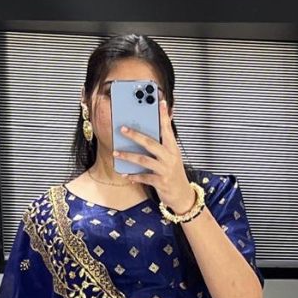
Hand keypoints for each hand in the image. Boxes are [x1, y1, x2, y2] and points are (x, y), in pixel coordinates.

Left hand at [113, 96, 195, 213]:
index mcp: (172, 148)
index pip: (168, 129)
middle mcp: (170, 156)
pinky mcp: (160, 182)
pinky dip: (134, 175)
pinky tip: (125, 174)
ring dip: (128, 155)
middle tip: (122, 129)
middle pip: (150, 143)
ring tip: (116, 152)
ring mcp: (165, 169)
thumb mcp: (172, 156)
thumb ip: (165, 142)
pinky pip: (144, 177)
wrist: (182, 194)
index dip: (164, 115)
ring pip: (144, 159)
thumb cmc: (174, 173)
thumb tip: (160, 126)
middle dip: (135, 135)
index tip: (159, 102)